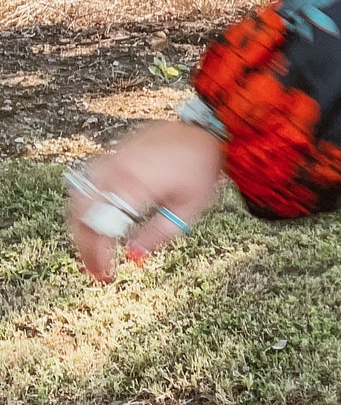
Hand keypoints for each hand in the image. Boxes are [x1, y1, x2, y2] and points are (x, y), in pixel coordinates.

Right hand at [65, 121, 226, 282]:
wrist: (200, 131)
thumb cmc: (199, 167)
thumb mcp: (188, 207)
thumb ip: (161, 233)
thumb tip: (134, 256)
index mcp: (136, 183)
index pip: (103, 225)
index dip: (99, 253)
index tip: (106, 273)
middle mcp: (116, 169)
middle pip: (82, 214)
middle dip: (85, 247)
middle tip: (97, 272)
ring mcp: (109, 160)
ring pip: (77, 200)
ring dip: (81, 230)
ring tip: (95, 255)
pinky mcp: (109, 157)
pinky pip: (85, 187)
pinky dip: (84, 211)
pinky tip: (96, 229)